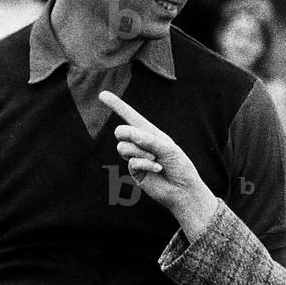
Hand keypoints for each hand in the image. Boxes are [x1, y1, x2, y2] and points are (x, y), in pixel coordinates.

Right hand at [99, 91, 217, 239]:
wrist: (183, 189)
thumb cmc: (180, 166)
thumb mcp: (168, 148)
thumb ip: (148, 140)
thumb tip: (126, 133)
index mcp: (150, 132)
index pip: (130, 116)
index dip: (116, 105)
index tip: (102, 94)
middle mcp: (140, 143)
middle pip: (120, 132)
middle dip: (128, 134)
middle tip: (142, 142)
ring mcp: (135, 157)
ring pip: (122, 147)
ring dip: (140, 153)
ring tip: (156, 160)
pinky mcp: (133, 171)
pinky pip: (131, 162)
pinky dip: (145, 164)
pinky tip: (157, 168)